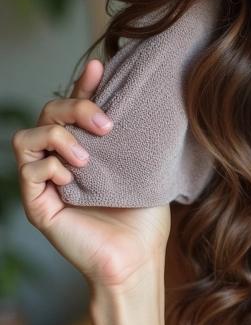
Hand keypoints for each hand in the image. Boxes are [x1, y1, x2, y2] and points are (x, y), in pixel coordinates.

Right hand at [11, 58, 170, 290]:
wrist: (138, 258)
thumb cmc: (144, 216)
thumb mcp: (145, 166)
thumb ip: (137, 136)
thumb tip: (149, 100)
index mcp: (88, 149)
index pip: (76, 107)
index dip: (84, 83)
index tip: (101, 66)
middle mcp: (63, 161)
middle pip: (48, 113)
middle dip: (75, 107)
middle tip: (106, 123)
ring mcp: (47, 182)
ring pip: (27, 137)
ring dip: (58, 137)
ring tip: (87, 158)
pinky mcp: (37, 205)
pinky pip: (28, 171)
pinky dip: (49, 167)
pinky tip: (73, 177)